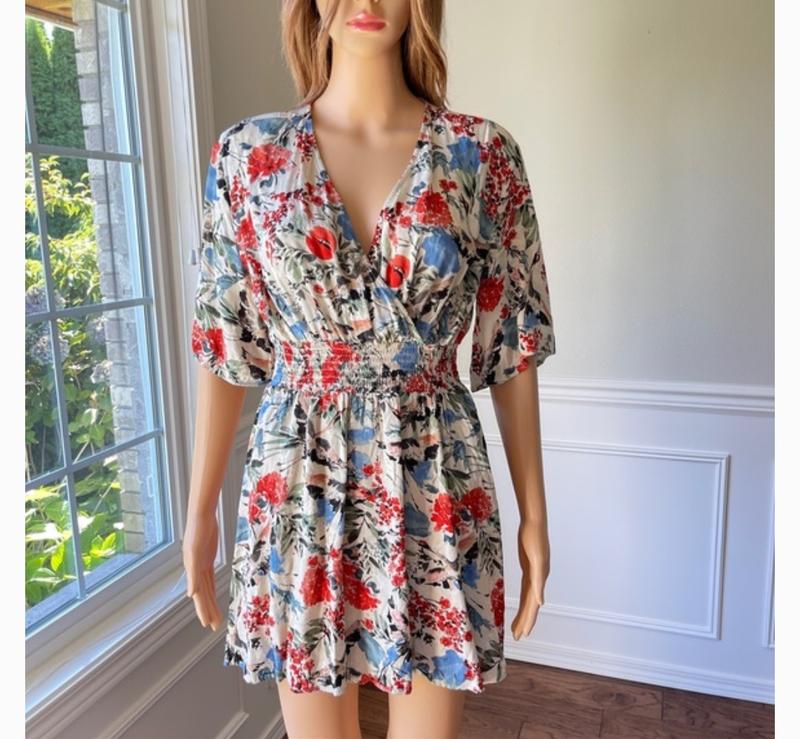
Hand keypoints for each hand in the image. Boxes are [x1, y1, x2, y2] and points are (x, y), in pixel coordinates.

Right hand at [182, 509, 222, 631]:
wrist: (201, 515)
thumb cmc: (198, 532)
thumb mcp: (195, 554)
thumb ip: (193, 574)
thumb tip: (191, 595)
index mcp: (193, 571)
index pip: (199, 596)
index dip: (203, 610)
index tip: (207, 624)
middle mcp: (196, 570)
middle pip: (203, 595)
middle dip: (208, 610)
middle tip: (215, 626)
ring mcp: (202, 564)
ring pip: (207, 588)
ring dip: (210, 601)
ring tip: (216, 614)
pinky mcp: (207, 558)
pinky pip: (209, 577)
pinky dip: (210, 587)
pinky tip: (211, 594)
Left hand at [511, 516, 549, 639]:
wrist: (533, 522)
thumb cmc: (533, 538)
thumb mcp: (535, 560)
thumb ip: (538, 582)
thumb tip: (540, 603)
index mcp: (539, 579)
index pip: (532, 606)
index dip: (528, 620)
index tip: (522, 635)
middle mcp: (538, 578)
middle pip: (530, 605)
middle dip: (525, 621)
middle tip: (517, 636)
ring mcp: (534, 572)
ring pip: (529, 597)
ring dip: (524, 611)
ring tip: (518, 624)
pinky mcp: (529, 566)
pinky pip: (527, 587)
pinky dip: (526, 597)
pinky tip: (527, 602)